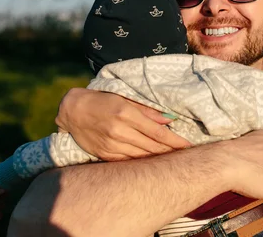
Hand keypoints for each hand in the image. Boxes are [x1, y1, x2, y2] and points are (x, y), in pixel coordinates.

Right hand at [55, 88, 191, 160]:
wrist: (73, 111)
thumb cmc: (102, 101)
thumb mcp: (125, 98)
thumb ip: (147, 110)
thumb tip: (168, 120)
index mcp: (127, 114)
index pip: (158, 132)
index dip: (175, 141)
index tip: (189, 146)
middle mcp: (120, 131)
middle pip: (152, 147)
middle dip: (171, 152)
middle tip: (186, 156)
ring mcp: (112, 145)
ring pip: (142, 156)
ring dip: (158, 159)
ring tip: (172, 160)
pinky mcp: (106, 154)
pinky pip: (129, 161)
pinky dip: (142, 162)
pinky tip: (152, 162)